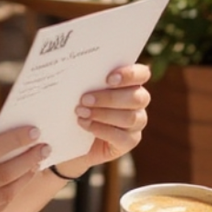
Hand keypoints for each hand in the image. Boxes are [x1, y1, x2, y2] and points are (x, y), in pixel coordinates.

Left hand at [56, 63, 150, 178]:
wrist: (70, 134)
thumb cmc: (76, 103)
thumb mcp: (80, 88)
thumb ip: (87, 79)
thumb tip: (80, 70)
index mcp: (130, 82)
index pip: (142, 74)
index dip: (130, 74)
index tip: (108, 79)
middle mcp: (138, 101)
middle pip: (137, 97)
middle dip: (109, 98)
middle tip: (84, 99)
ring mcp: (136, 123)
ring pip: (131, 118)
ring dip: (103, 114)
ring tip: (81, 112)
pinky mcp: (129, 141)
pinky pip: (123, 138)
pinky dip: (102, 130)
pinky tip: (85, 125)